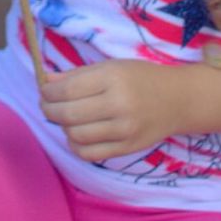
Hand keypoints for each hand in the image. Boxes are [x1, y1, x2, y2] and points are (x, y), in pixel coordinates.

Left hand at [39, 59, 183, 161]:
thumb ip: (77, 74)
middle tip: (46, 105)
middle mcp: (118, 105)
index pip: (68, 89)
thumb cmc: (140, 77)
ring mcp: (124, 131)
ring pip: (76, 136)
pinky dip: (76, 145)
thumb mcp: (111, 66)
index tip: (44, 90)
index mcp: (113, 78)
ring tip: (64, 118)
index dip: (49, 92)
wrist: (177, 100)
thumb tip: (47, 82)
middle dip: (49, 110)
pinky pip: (90, 154)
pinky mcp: (127, 149)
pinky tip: (76, 134)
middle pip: (69, 115)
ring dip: (62, 127)